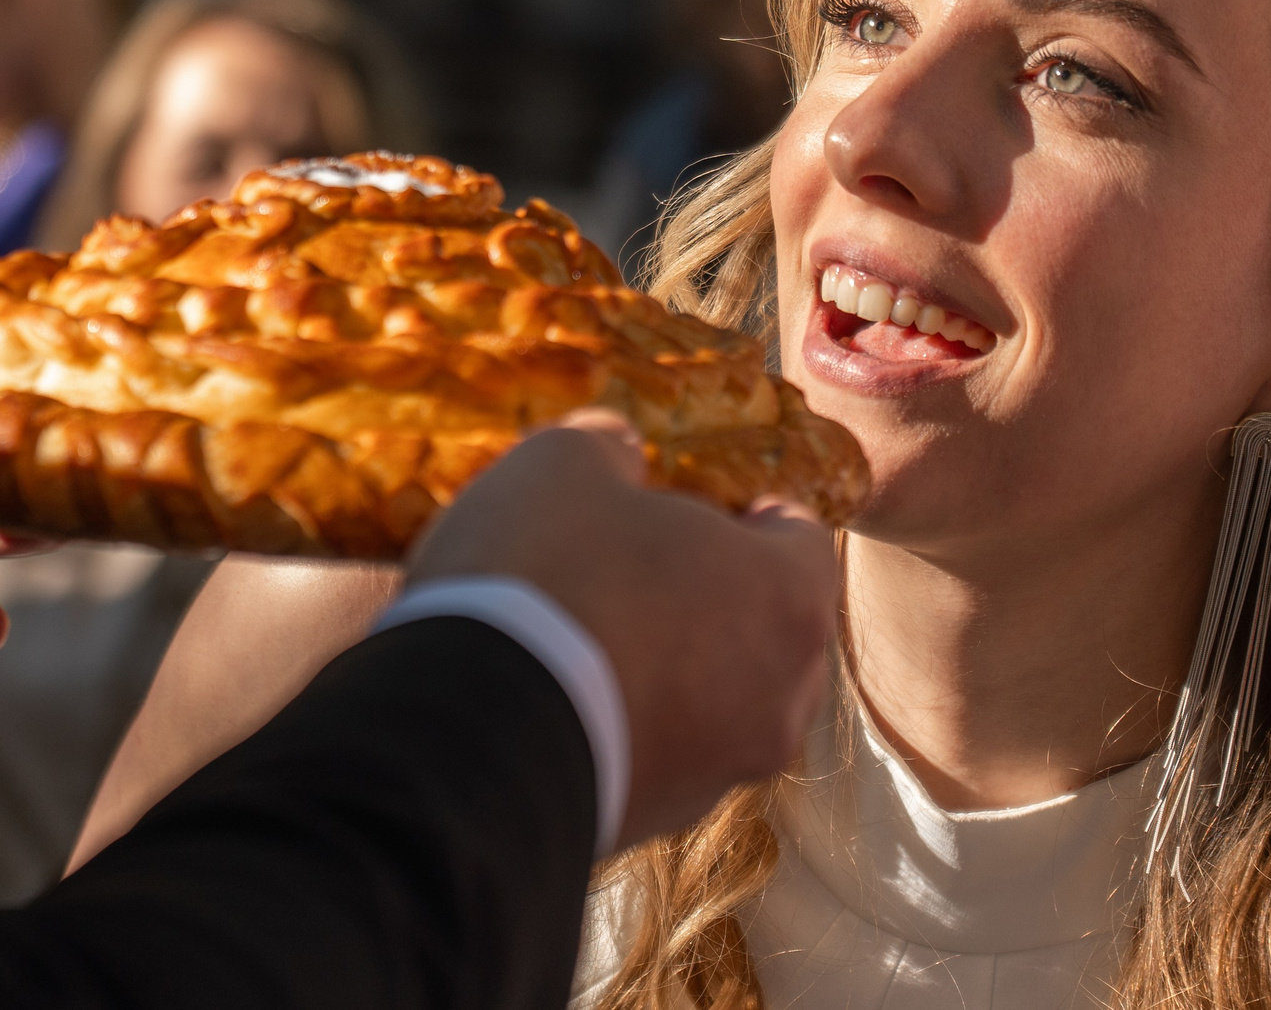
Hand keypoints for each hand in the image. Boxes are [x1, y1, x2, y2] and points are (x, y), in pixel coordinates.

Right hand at [404, 411, 839, 845]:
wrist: (466, 739)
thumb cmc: (544, 575)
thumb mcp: (565, 462)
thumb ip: (610, 448)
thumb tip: (617, 459)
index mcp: (788, 600)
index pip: (803, 539)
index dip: (749, 509)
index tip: (698, 501)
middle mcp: (779, 699)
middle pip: (768, 627)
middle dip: (714, 592)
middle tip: (639, 562)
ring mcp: (720, 775)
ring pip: (717, 699)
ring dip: (673, 664)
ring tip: (589, 629)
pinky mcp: (654, 822)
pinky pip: (657, 753)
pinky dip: (626, 720)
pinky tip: (556, 690)